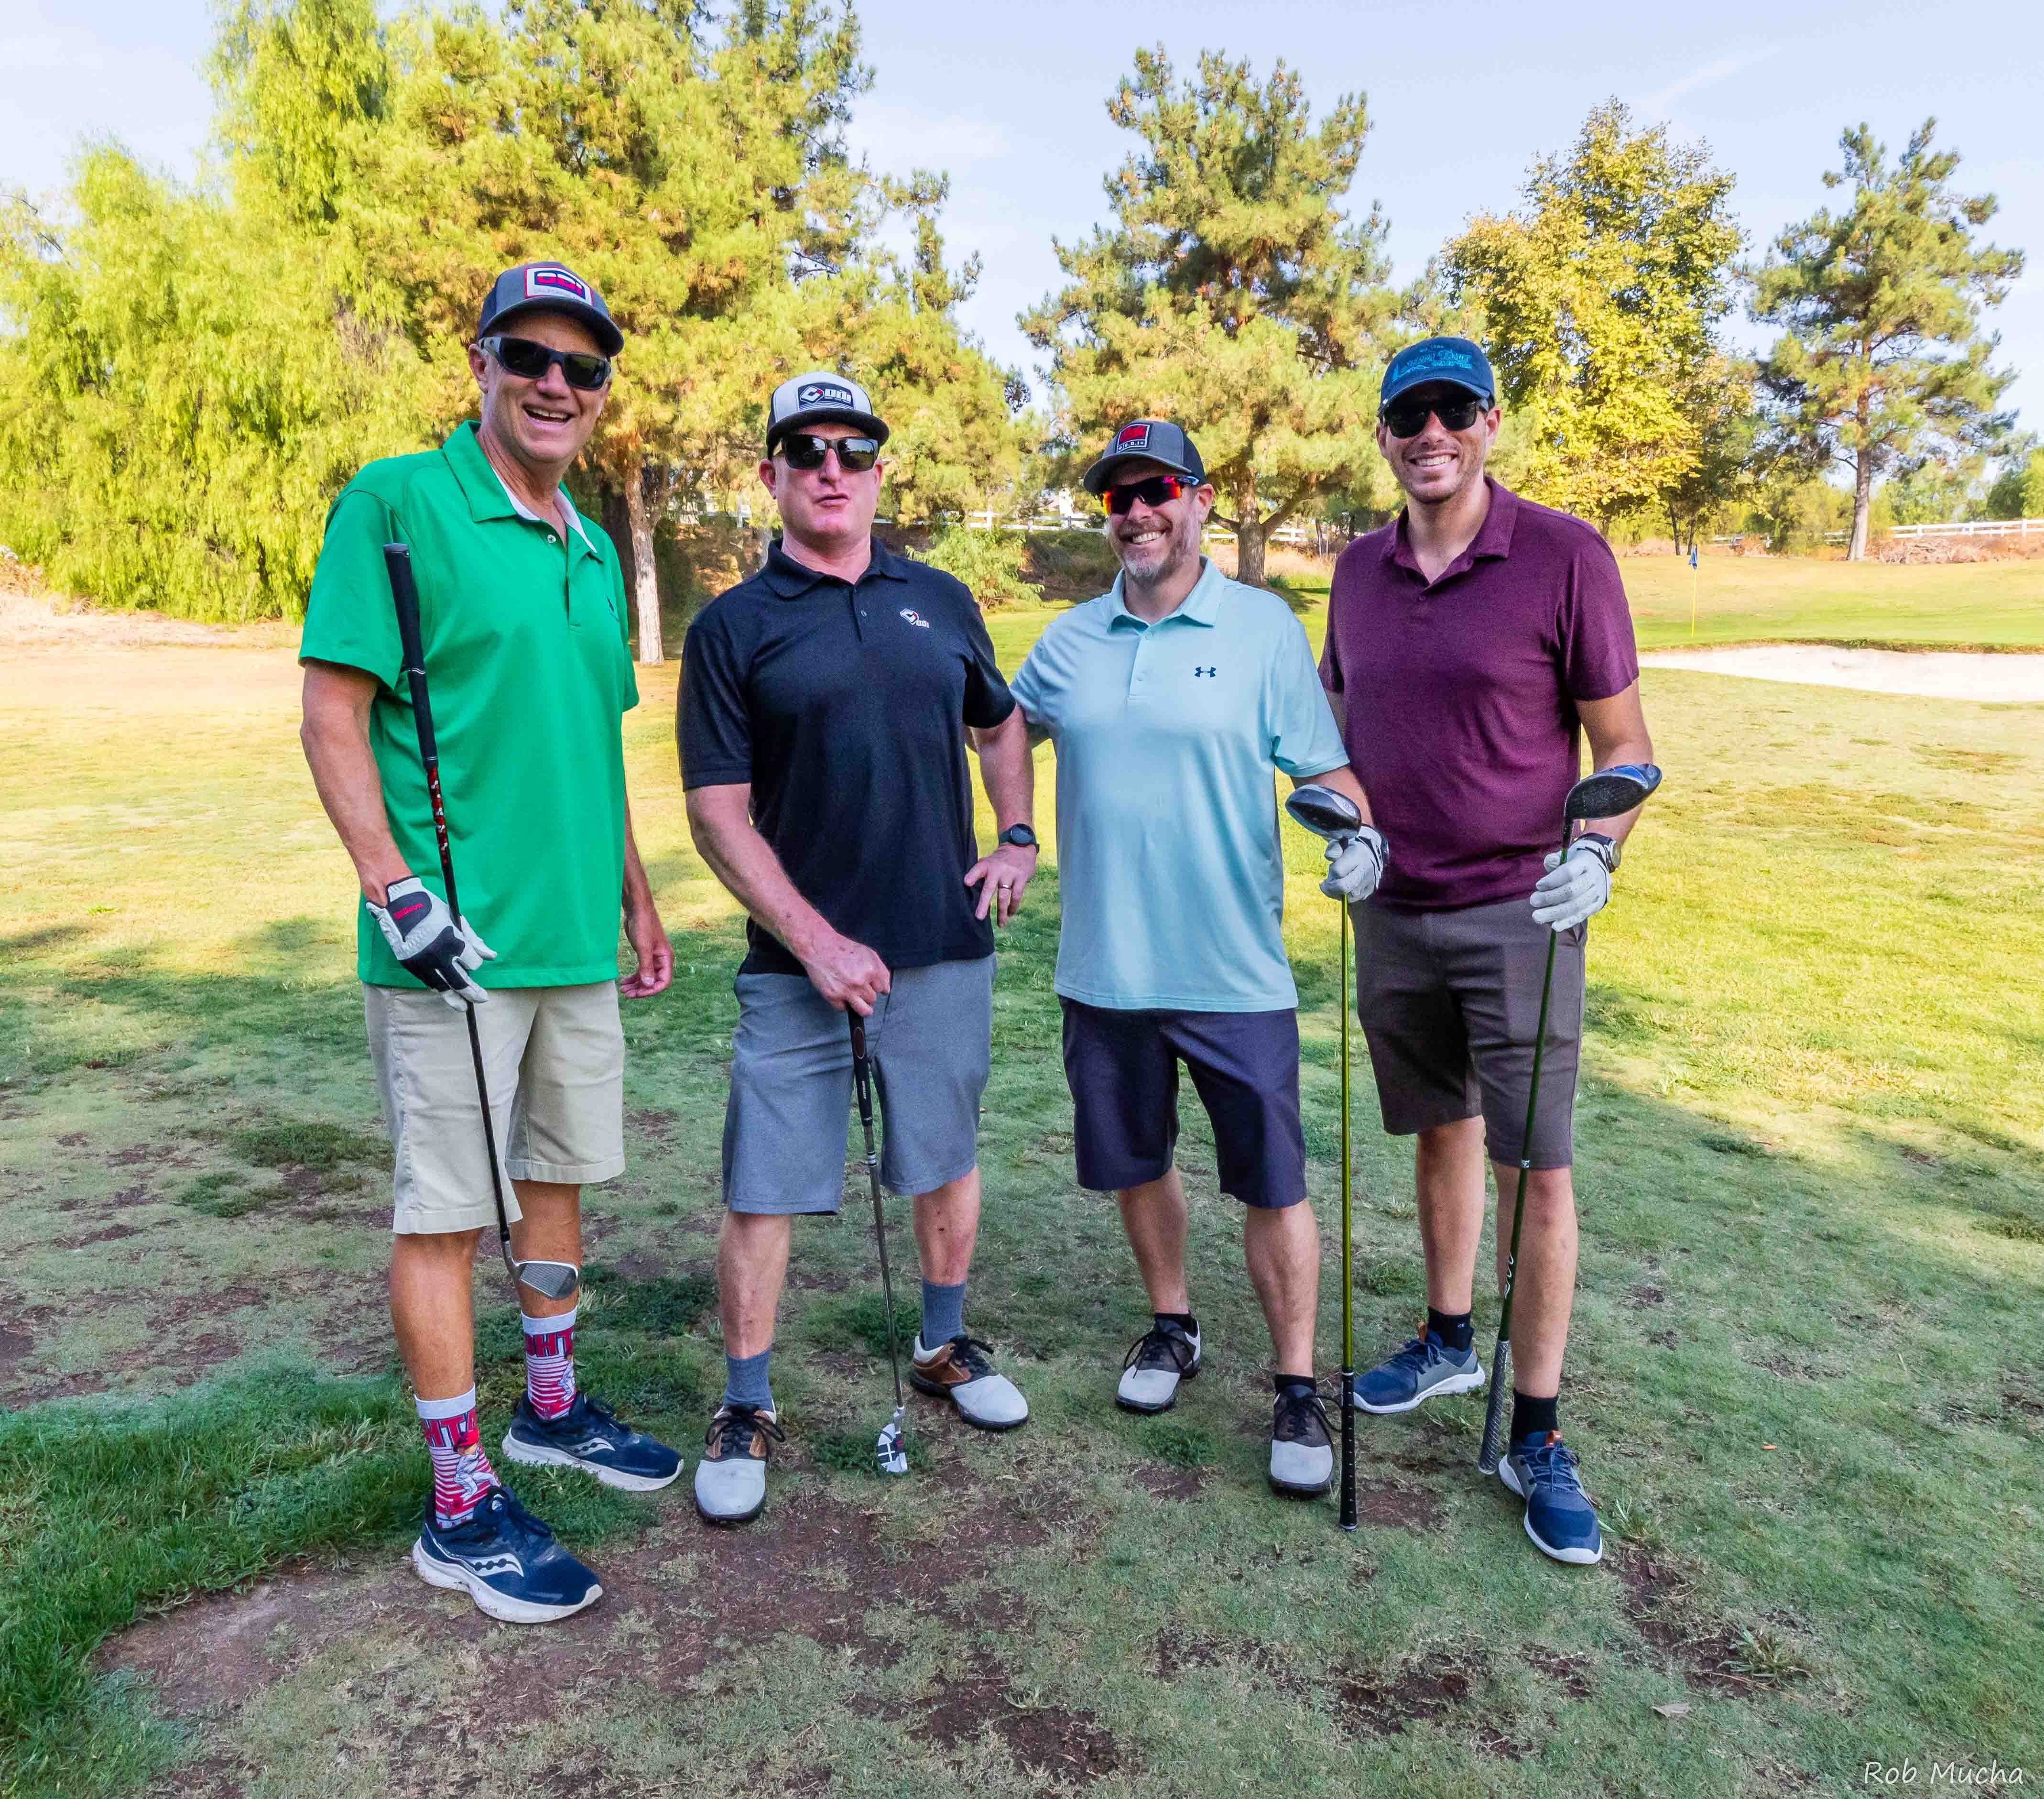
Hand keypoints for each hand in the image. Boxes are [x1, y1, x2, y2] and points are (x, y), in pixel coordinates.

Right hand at [368, 875, 495, 1006]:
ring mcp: (423, 963)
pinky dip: (438, 988)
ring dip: (454, 998)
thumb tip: (492, 956)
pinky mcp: (411, 966)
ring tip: (463, 1006)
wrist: (398, 905)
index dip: (475, 962)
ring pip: (442, 987)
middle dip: (472, 992)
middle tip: (482, 998)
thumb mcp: (456, 920)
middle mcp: (438, 956)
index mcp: (453, 942)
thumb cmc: (431, 908)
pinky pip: (428, 982)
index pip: (473, 963)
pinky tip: (446, 993)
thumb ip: (474, 940)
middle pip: (461, 982)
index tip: (473, 959)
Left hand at [619, 896, 672, 997]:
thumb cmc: (643, 925)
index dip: (651, 990)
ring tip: (623, 990)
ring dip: (636, 985)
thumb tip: (648, 985)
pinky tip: (624, 981)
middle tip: (627, 994)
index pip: (663, 982)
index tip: (638, 994)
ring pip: (646, 977)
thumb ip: (646, 967)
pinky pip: (641, 971)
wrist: (637, 909)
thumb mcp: (644, 947)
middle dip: (641, 989)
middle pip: (654, 982)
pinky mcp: (644, 954)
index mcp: (666, 959)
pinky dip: (633, 977)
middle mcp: (661, 960)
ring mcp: (653, 958)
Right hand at [801, 928, 890, 1014]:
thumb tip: (886, 989)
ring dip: (862, 1007)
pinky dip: (842, 1003)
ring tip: (855, 998)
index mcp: (871, 970)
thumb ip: (881, 971)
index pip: (883, 989)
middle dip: (866, 994)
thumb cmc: (843, 949)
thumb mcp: (868, 954)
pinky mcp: (833, 996)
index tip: (870, 984)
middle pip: (872, 999)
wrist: (819, 947)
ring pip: (864, 1010)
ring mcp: (847, 990)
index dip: (876, 987)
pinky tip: (839, 992)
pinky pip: (844, 1008)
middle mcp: (860, 982)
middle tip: (857, 986)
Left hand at [964, 843, 1037, 925]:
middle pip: (989, 888)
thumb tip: (969, 891)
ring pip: (1004, 896)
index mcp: (986, 865)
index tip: (966, 883)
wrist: (1019, 847)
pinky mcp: (1021, 878)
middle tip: (979, 917)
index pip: (977, 870)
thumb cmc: (999, 860)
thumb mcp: (987, 861)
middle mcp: (997, 870)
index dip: (972, 876)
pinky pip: (1017, 895)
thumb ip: (980, 874)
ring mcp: (1010, 874)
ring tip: (1000, 924)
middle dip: (984, 903)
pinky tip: (1010, 914)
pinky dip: (1013, 906)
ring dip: (1002, 911)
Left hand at [1321, 825, 1388, 902]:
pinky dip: (1344, 896)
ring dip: (1336, 893)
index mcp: (1357, 855)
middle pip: (1343, 887)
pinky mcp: (1369, 890)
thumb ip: (1333, 848)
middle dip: (1330, 887)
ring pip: (1347, 897)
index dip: (1331, 871)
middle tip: (1326, 883)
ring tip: (1334, 883)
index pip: (1338, 871)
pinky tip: (1342, 887)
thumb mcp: (1340, 843)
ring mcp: (1369, 882)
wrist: (1370, 853)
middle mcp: (1365, 870)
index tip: (1331, 868)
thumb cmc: (1349, 848)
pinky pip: (1353, 899)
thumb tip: (1329, 857)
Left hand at [1530, 840, 1611, 931]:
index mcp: (1585, 863)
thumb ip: (1555, 859)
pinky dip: (1567, 922)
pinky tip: (1554, 926)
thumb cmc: (1575, 863)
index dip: (1552, 880)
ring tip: (1537, 916)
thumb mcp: (1566, 856)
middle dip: (1550, 898)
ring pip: (1575, 906)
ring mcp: (1596, 893)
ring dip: (1554, 913)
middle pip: (1571, 892)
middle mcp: (1593, 878)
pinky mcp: (1596, 905)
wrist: (1598, 869)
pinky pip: (1581, 915)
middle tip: (1533, 901)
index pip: (1568, 873)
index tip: (1538, 886)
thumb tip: (1548, 861)